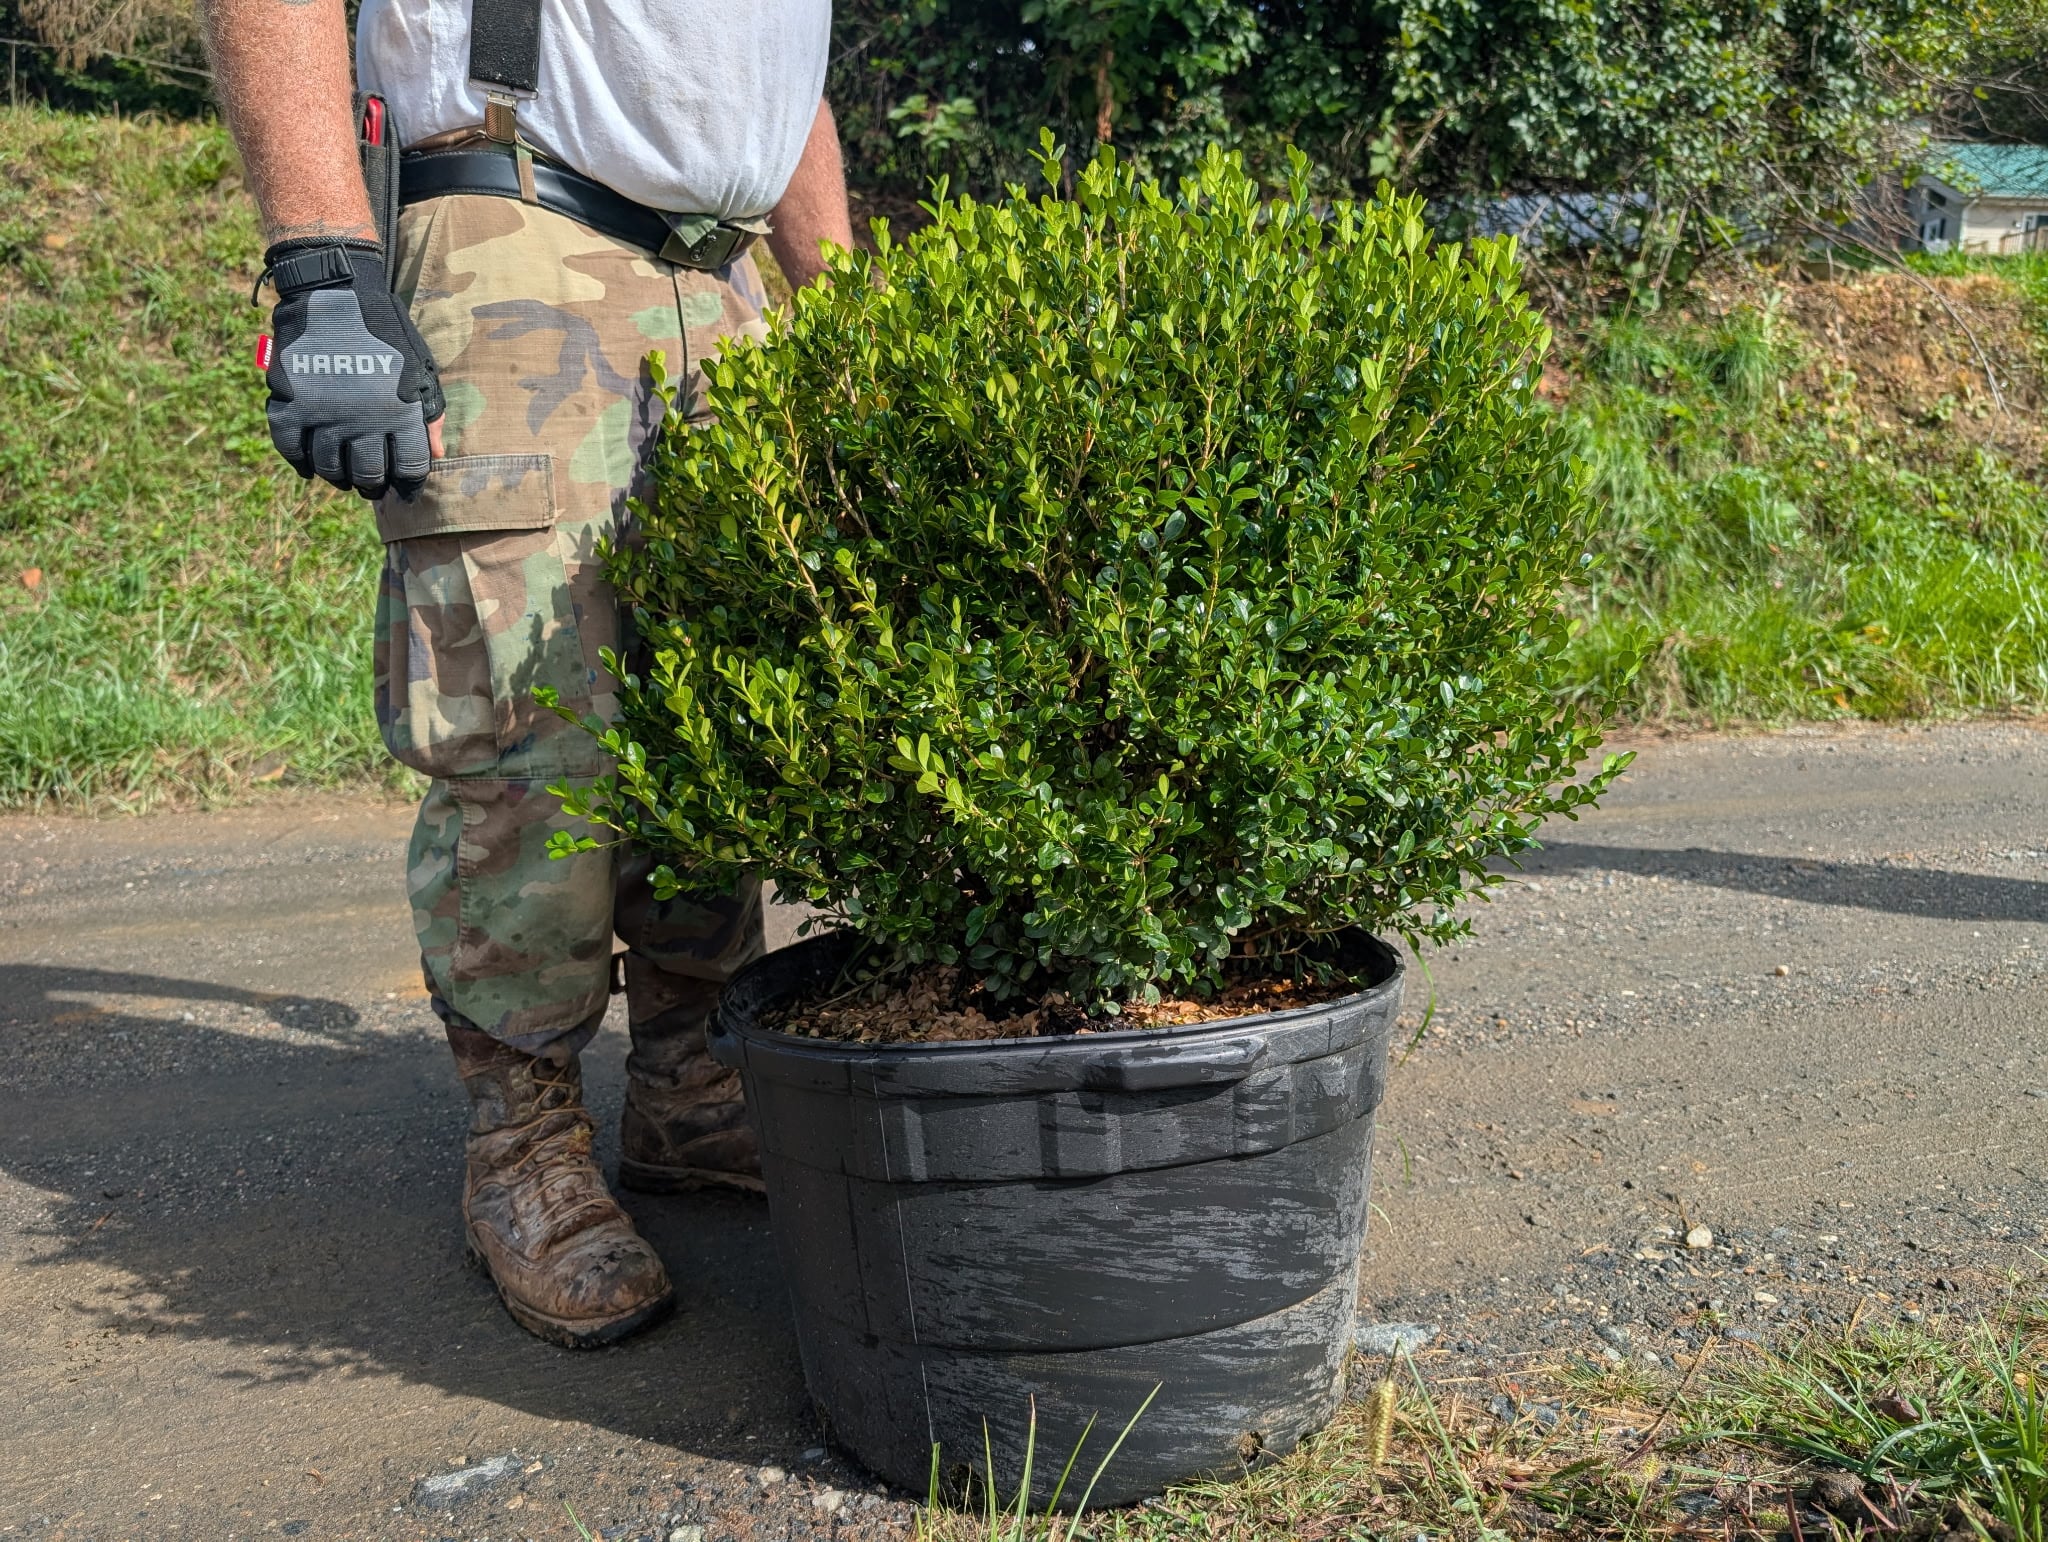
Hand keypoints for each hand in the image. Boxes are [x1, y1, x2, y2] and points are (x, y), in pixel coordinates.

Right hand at [263, 238, 443, 498]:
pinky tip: (309, 468)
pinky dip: (299, 463)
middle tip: (371, 485)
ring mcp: (323, 416)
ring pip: (329, 468)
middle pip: (368, 476)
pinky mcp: (290, 403)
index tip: (405, 489)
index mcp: (399, 415)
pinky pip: (291, 449)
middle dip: (373, 486)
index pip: (409, 470)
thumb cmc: (385, 332)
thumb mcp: (418, 369)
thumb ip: (428, 414)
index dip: (409, 485)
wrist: (336, 292)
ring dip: (339, 478)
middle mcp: (362, 422)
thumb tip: (435, 456)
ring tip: (344, 478)